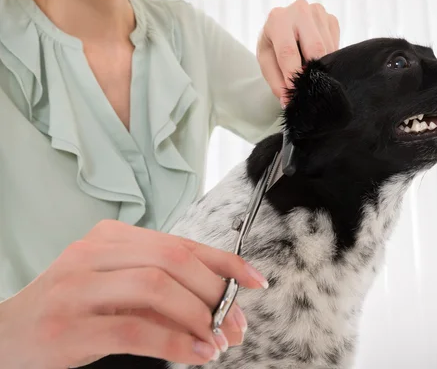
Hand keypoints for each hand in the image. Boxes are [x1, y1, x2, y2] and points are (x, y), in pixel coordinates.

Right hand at [0, 220, 267, 367]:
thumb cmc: (72, 312)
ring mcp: (77, 286)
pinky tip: (194, 355)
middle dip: (215, 293)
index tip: (256, 281)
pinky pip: (134, 329)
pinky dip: (173, 342)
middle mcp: (93, 252)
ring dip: (198, 317)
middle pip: (173, 260)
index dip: (225, 262)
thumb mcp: (118, 290)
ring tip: (216, 343)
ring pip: (156, 287)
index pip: (181, 243)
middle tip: (235, 324)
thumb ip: (164, 291)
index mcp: (111, 237)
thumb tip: (224, 309)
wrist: (5, 338)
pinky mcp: (67, 326)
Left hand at [257, 0, 340, 105]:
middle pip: (315, 47)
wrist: (283, 27)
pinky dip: (329, 57)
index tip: (296, 92)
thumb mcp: (267, 62)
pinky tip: (318, 58)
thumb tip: (289, 101)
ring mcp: (318, 12)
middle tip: (310, 87)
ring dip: (322, 66)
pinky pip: (336, 45)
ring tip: (312, 73)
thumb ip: (276, 82)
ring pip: (328, 49)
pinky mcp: (331, 19)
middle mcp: (299, 10)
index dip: (293, 74)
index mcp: (278, 19)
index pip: (288, 51)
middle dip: (314, 71)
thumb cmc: (273, 45)